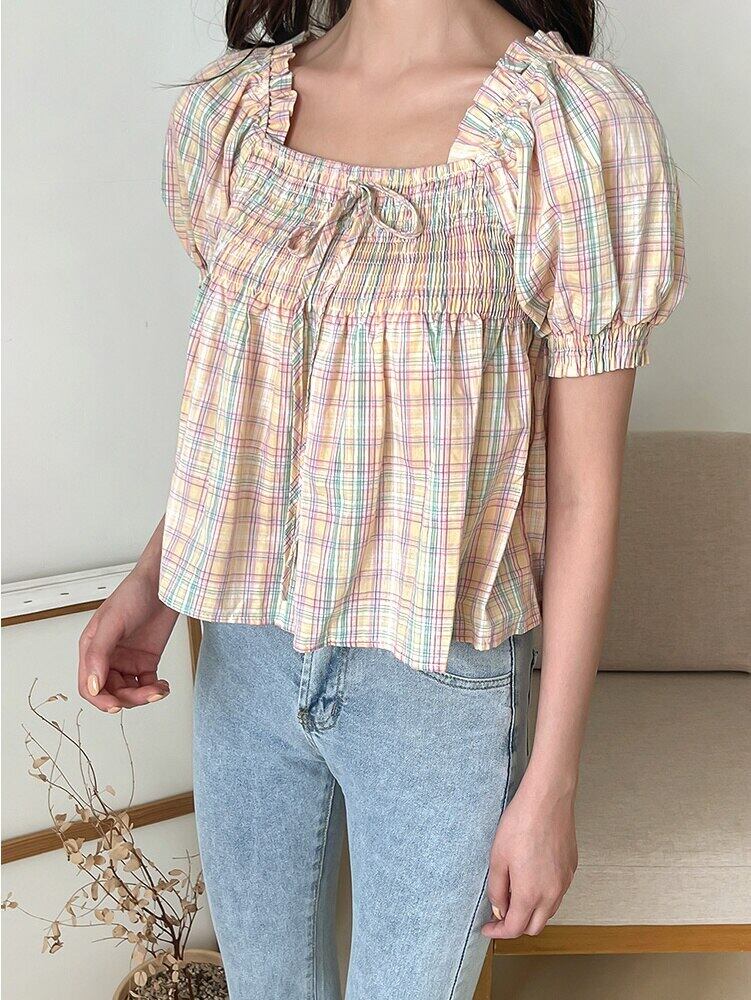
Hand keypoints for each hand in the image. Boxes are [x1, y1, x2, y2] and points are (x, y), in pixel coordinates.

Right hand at [77, 567, 179, 712]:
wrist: (164, 583)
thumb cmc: (134, 593)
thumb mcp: (112, 623)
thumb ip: (99, 654)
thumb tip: (93, 684)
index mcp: (92, 649)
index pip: (89, 685)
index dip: (100, 700)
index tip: (116, 705)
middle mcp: (108, 657)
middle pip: (112, 692)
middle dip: (129, 698)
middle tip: (147, 694)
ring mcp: (128, 660)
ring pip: (130, 691)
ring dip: (144, 696)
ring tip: (159, 689)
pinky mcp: (147, 660)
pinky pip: (147, 684)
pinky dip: (155, 689)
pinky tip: (163, 686)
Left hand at [482, 769, 577, 937]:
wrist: (547, 800)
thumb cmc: (520, 824)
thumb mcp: (497, 857)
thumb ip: (497, 889)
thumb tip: (499, 909)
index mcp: (530, 894)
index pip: (515, 929)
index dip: (498, 932)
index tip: (487, 928)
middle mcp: (552, 894)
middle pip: (534, 927)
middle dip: (516, 926)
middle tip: (500, 912)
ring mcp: (565, 882)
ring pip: (548, 911)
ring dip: (531, 911)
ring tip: (514, 893)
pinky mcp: (571, 869)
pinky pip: (557, 893)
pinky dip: (544, 895)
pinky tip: (532, 877)